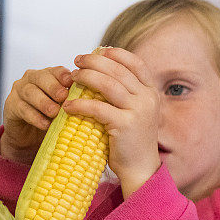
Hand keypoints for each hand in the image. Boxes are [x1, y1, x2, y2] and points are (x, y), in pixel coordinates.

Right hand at [0, 66, 73, 163]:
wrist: (30, 137)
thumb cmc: (52, 118)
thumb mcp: (64, 108)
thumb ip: (73, 101)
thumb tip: (92, 100)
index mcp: (48, 75)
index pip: (56, 71)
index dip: (63, 75)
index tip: (73, 82)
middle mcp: (32, 78)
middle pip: (41, 77)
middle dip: (53, 87)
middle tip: (64, 97)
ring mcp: (19, 90)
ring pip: (30, 92)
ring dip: (44, 102)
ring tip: (55, 112)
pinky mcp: (10, 105)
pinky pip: (22, 108)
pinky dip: (35, 117)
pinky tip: (45, 124)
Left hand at [63, 47, 160, 198]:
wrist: (140, 169)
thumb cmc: (132, 141)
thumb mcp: (135, 112)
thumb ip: (126, 94)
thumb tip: (101, 73)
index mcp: (151, 92)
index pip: (136, 63)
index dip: (116, 54)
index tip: (99, 50)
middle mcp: (147, 98)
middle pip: (118, 70)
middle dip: (95, 61)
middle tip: (77, 61)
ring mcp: (138, 111)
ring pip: (108, 84)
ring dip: (86, 77)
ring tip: (72, 77)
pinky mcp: (125, 125)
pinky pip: (98, 108)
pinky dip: (80, 105)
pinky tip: (68, 106)